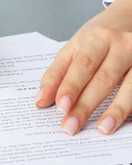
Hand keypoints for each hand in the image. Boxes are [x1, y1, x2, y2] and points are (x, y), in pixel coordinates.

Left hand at [38, 0, 131, 134]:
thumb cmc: (100, 36)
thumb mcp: (75, 47)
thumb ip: (57, 73)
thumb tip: (42, 100)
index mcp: (97, 38)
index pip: (82, 65)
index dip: (71, 86)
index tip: (60, 105)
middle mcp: (122, 45)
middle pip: (103, 78)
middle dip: (85, 104)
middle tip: (71, 125)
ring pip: (129, 86)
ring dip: (115, 110)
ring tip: (102, 129)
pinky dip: (131, 106)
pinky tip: (122, 119)